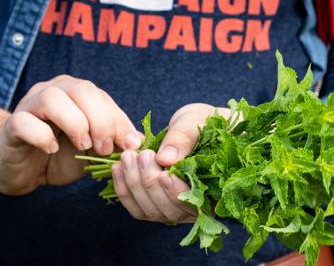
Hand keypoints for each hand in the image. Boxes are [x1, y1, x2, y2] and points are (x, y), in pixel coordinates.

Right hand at [0, 75, 142, 194]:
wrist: (21, 168)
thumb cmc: (60, 154)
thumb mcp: (94, 148)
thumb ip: (114, 140)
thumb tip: (139, 140)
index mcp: (76, 92)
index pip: (102, 97)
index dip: (118, 121)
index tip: (129, 146)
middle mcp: (54, 91)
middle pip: (82, 90)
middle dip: (101, 122)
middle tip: (104, 148)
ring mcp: (29, 105)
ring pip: (53, 99)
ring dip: (75, 124)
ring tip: (82, 146)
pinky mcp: (12, 125)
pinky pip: (24, 122)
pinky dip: (41, 136)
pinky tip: (51, 149)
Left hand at [112, 103, 229, 222]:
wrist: (194, 127)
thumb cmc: (203, 123)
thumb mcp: (196, 123)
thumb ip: (183, 139)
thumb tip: (166, 158)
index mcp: (215, 192)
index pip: (194, 204)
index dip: (177, 193)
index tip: (164, 174)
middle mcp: (195, 208)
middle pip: (169, 210)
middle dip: (151, 183)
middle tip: (142, 155)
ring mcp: (173, 208)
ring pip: (150, 211)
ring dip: (135, 184)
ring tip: (128, 156)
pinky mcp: (154, 204)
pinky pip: (136, 207)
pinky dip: (124, 189)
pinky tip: (118, 168)